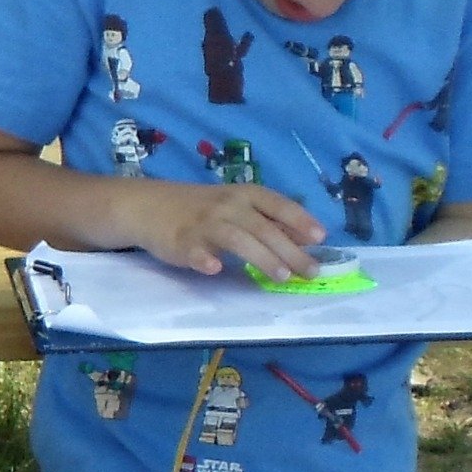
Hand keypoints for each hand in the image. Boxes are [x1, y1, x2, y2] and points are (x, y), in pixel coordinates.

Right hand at [133, 179, 324, 279]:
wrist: (150, 206)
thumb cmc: (204, 209)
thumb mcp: (239, 207)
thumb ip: (270, 221)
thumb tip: (307, 238)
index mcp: (245, 195)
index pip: (278, 205)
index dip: (300, 220)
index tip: (321, 239)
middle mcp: (228, 206)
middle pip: (263, 228)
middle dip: (289, 250)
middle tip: (310, 272)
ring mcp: (204, 223)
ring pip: (237, 239)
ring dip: (261, 257)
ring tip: (281, 276)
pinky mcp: (181, 241)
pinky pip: (194, 251)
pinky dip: (204, 259)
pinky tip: (214, 268)